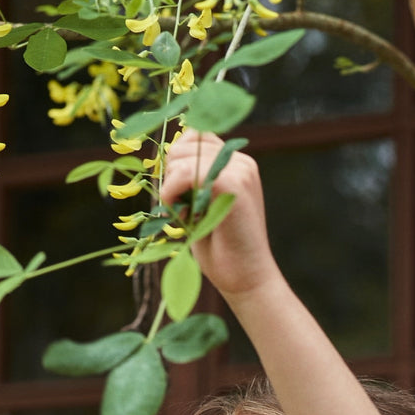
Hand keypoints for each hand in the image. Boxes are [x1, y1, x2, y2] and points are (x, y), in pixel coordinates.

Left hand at [159, 129, 282, 303]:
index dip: (177, 162)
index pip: (194, 136)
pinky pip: (185, 173)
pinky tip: (182, 217)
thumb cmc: (220, 249)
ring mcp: (239, 169)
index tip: (179, 196)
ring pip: (182, 158)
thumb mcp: (200, 205)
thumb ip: (190, 178)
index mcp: (235, 163)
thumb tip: (168, 155)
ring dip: (171, 189)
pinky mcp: (233, 182)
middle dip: (171, 176)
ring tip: (186, 217)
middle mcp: (240, 160)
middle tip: (183, 211)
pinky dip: (172, 195)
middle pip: (184, 143)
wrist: (246, 279)